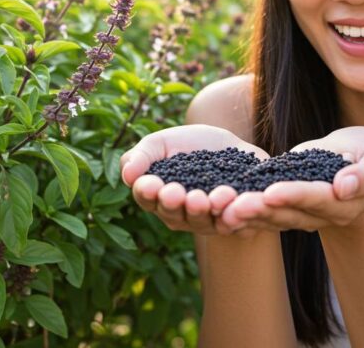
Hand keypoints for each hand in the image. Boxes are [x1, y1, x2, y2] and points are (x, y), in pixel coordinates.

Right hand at [120, 124, 270, 235]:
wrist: (228, 142)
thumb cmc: (187, 144)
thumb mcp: (161, 143)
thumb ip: (142, 156)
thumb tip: (128, 174)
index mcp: (158, 197)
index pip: (147, 199)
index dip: (147, 193)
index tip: (150, 183)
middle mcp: (180, 215)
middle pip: (173, 215)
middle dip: (173, 204)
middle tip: (174, 192)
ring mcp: (208, 220)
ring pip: (202, 222)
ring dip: (200, 211)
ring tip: (201, 197)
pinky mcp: (235, 219)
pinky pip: (233, 223)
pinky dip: (232, 215)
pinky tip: (231, 199)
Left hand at [219, 126, 363, 231]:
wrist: (357, 160)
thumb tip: (346, 187)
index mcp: (345, 204)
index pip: (318, 200)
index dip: (296, 196)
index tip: (272, 193)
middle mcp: (319, 215)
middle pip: (287, 213)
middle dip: (259, 209)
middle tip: (233, 206)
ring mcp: (299, 213)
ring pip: (268, 216)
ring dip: (243, 213)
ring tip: (219, 208)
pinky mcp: (282, 204)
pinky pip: (259, 209)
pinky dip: (238, 210)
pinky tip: (215, 206)